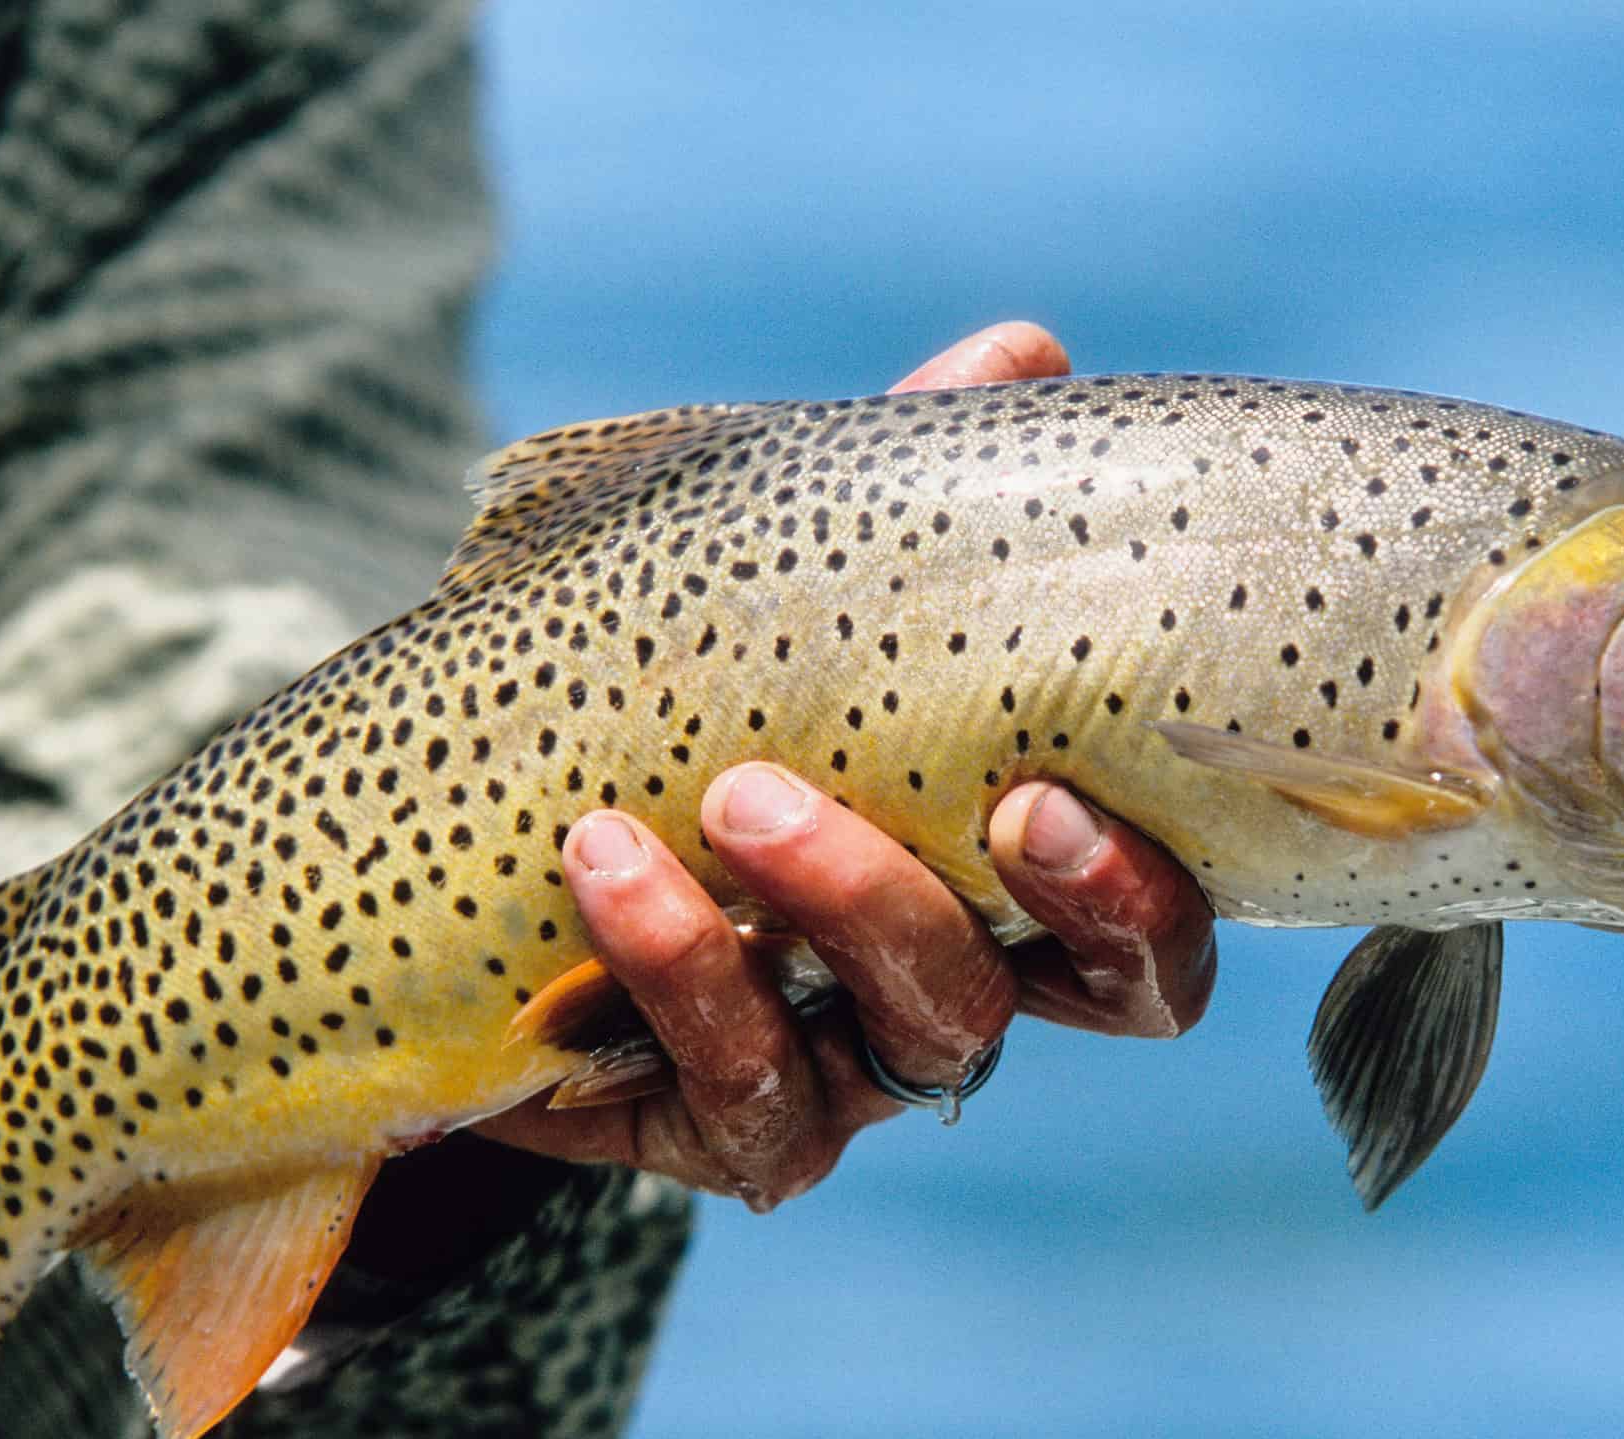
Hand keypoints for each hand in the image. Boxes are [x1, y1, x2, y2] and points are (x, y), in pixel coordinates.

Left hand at [475, 324, 1217, 1209]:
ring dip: (844, 907)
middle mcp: (956, 983)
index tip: (1052, 793)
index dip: (1139, 891)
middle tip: (992, 808)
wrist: (476, 856)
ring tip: (736, 795)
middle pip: (1075, 996)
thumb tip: (1023, 354)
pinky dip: (678, 968)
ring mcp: (845, 1068)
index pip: (1147, 928)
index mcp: (1011, 880)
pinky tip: (603, 856)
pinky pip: (738, 1088)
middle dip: (1050, 909)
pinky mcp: (715, 1121)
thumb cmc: (684, 703)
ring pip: (916, 1038)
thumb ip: (903, 490)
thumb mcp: (784, 590)